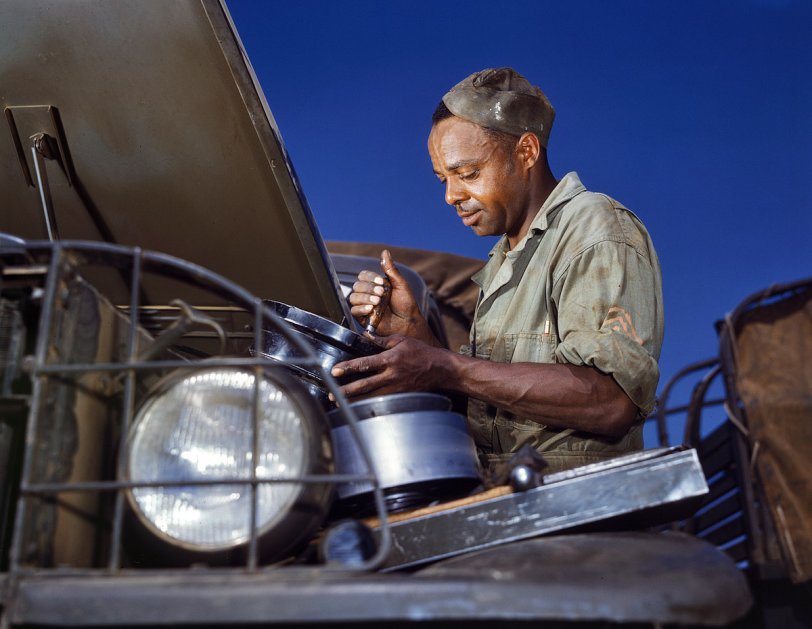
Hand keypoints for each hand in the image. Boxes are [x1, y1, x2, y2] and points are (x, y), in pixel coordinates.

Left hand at [331, 335, 449, 398]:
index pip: (365, 363)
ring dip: (354, 401)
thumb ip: (381, 340)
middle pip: (365, 385)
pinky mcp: (400, 396)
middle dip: (346, 390)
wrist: (440, 369)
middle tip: (331, 394)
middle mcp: (391, 375)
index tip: (335, 371)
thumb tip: (364, 335)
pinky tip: (357, 407)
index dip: (348, 368)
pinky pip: (382, 401)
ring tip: (339, 404)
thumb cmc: (421, 352)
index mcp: (390, 359)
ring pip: (371, 397)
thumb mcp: (401, 340)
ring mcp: (396, 388)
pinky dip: (369, 404)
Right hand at [349, 250, 433, 341]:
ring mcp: (365, 305)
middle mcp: (368, 294)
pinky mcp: (363, 318)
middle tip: (381, 293)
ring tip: (377, 302)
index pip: (363, 276)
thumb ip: (391, 269)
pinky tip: (370, 309)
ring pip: (353, 297)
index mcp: (376, 284)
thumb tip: (385, 252)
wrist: (408, 323)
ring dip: (364, 298)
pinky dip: (360, 308)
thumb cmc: (406, 304)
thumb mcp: (400, 284)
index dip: (370, 277)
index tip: (381, 282)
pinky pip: (353, 310)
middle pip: (357, 286)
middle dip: (368, 288)